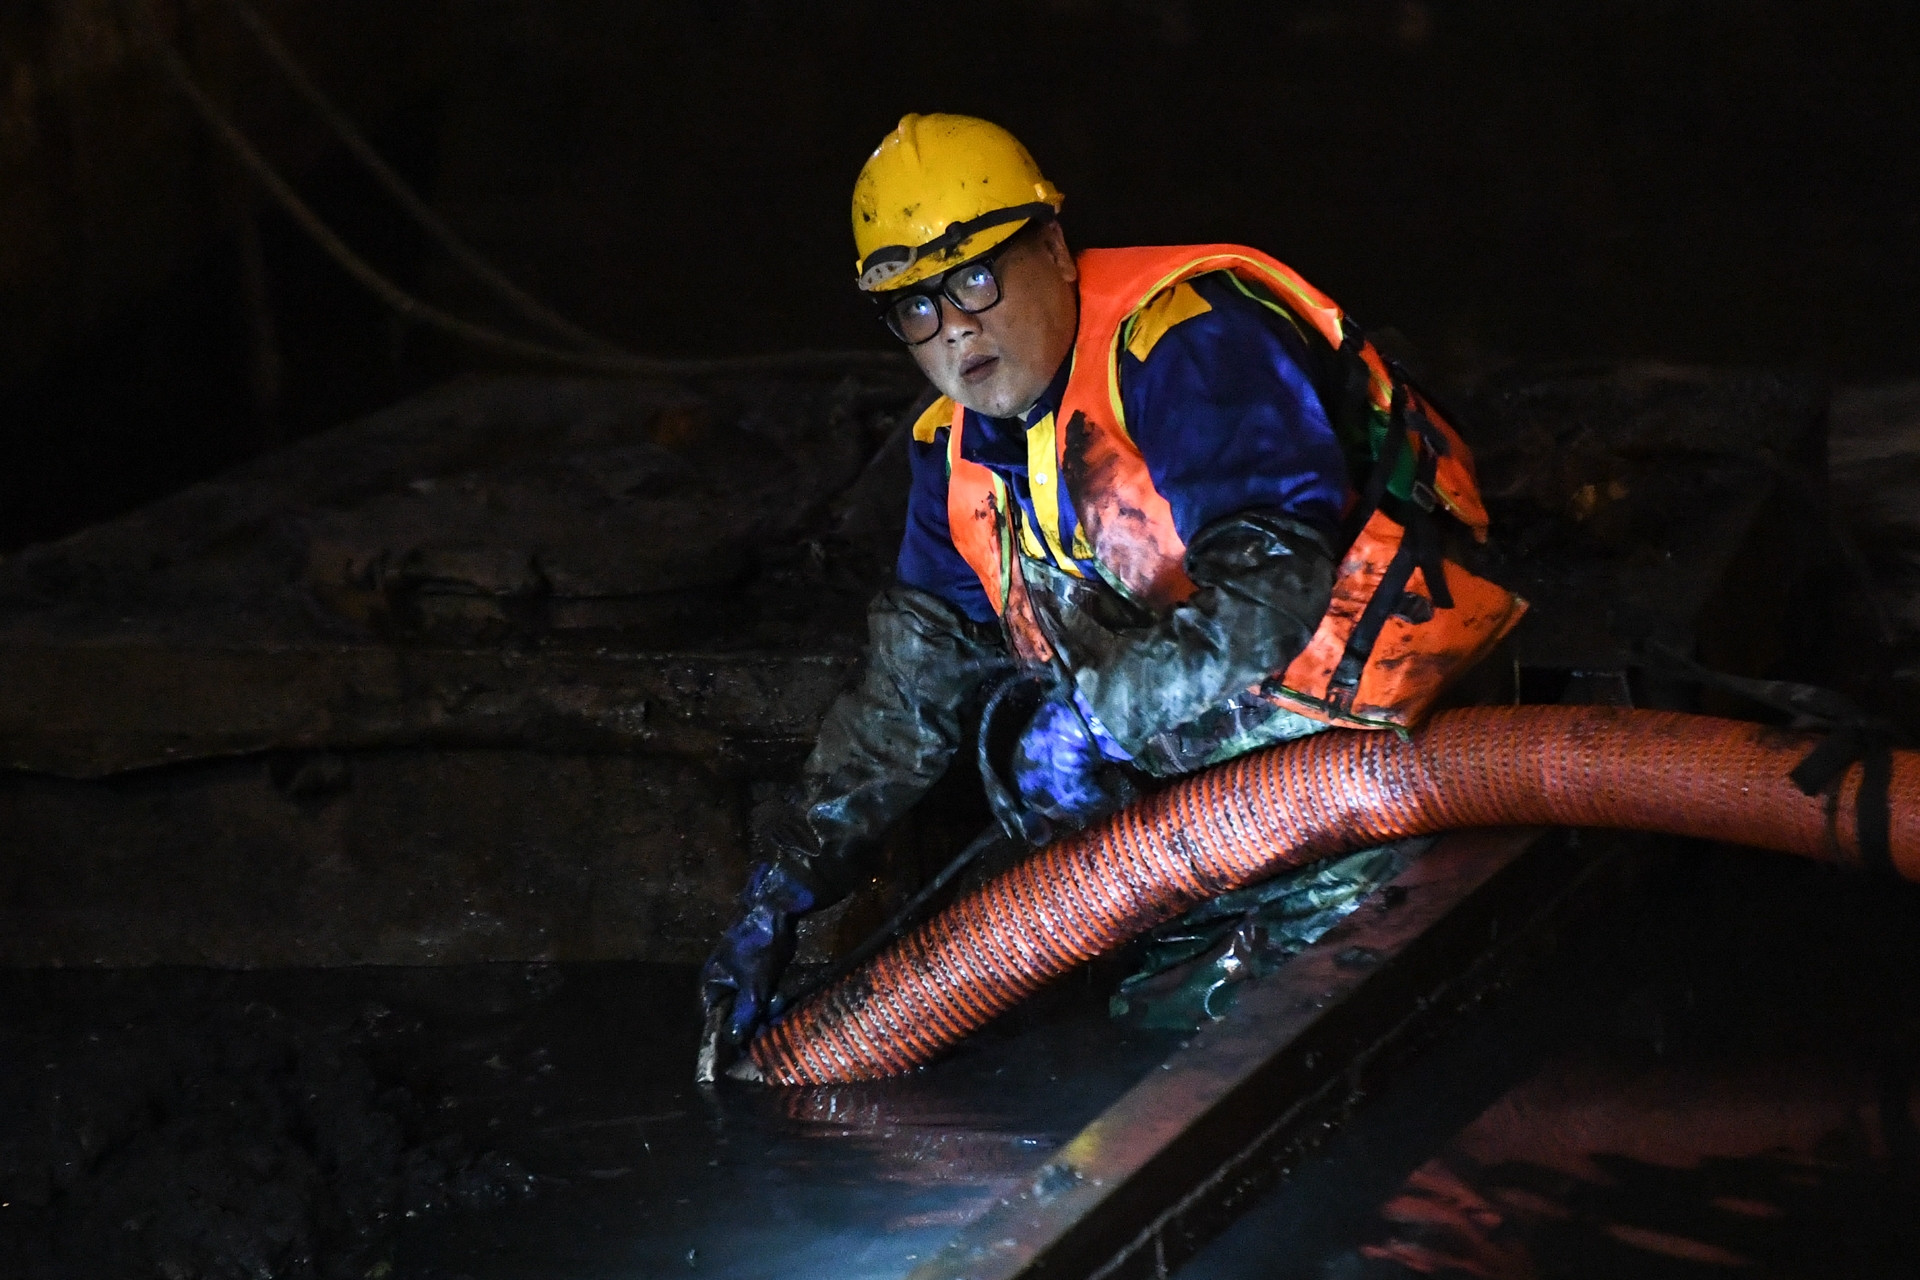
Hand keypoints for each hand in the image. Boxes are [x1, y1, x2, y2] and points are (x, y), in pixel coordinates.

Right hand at [695, 858, 814, 1082]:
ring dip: (765, 1012)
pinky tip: (782, 1001)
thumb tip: (735, 1042)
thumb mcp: (753, 985)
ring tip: (777, 1010)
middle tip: (768, 1031)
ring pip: (751, 1006)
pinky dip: (771, 1000)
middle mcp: (722, 981)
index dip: (729, 1039)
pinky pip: (762, 995)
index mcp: (712, 984)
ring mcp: (740, 976)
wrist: (776, 909)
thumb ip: (744, 1014)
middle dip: (752, 1024)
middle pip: (734, 1015)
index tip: (743, 1055)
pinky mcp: (758, 971)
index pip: (715, 1021)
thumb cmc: (758, 946)